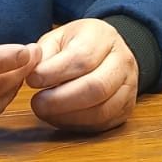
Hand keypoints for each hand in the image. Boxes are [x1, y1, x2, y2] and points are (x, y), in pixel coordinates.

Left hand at [26, 18, 138, 133]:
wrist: (107, 52)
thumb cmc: (77, 45)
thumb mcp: (57, 38)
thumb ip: (43, 54)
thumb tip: (32, 74)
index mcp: (103, 37)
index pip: (82, 57)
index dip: (54, 72)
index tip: (32, 80)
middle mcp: (122, 61)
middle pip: (96, 87)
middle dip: (61, 100)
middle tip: (37, 103)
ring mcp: (129, 87)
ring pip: (102, 110)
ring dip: (68, 116)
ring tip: (45, 111)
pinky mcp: (125, 108)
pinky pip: (102, 123)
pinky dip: (77, 124)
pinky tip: (59, 117)